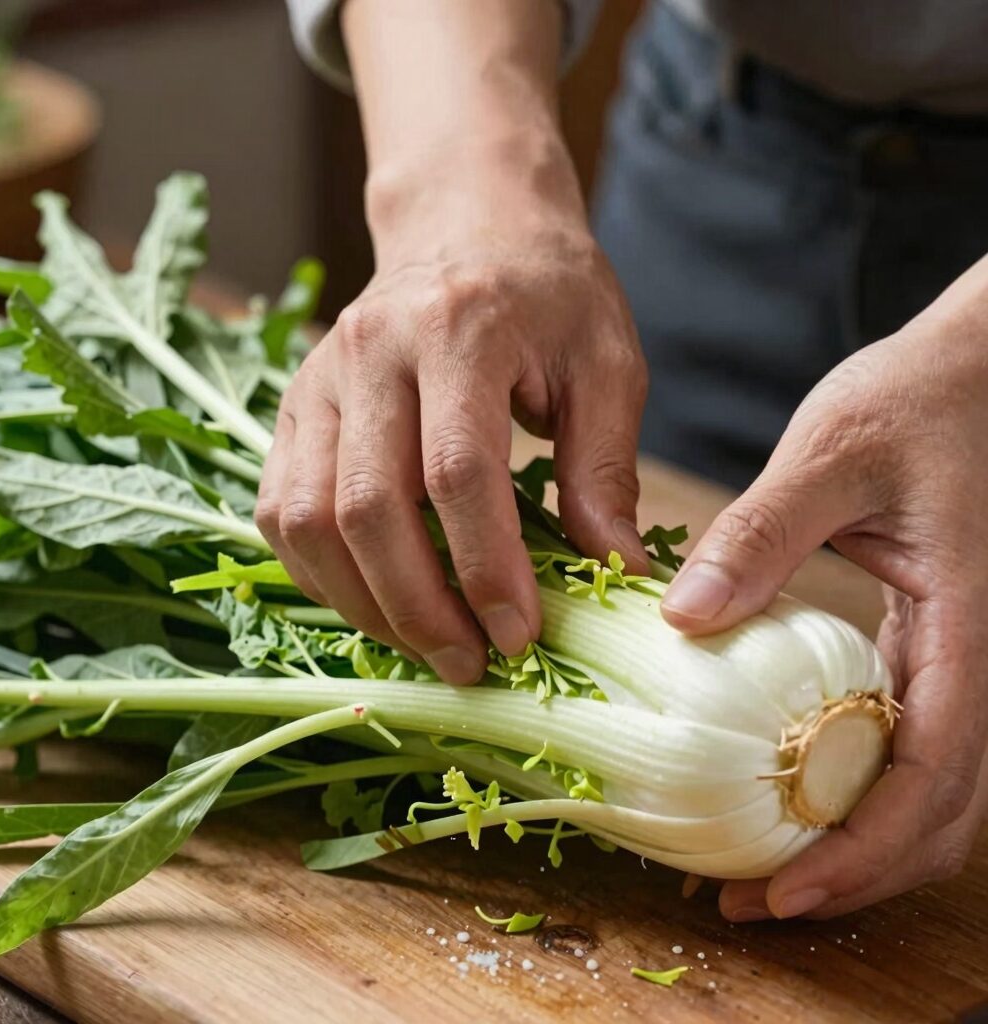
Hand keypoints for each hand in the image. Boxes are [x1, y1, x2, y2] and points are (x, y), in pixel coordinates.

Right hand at [256, 145, 646, 683]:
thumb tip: (615, 573)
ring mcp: (317, 379)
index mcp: (457, 330)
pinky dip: (319, 573)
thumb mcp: (606, 364)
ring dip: (362, 602)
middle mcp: (368, 350)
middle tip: (471, 662)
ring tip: (425, 645)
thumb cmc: (548, 294)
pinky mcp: (292, 407)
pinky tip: (373, 601)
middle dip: (418, 606)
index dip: (485, 567)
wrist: (467, 225)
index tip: (519, 633)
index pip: (457, 471)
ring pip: (307, 517)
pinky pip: (279, 508)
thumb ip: (605, 469)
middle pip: (367, 506)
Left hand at [660, 255, 987, 918]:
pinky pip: (903, 745)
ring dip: (854, 844)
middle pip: (941, 812)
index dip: (864, 848)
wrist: (968, 375)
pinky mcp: (927, 650)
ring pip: (929, 792)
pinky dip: (851, 790)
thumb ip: (762, 533)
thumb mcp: (829, 456)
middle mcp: (977, 659)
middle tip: (753, 901)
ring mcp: (959, 660)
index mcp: (969, 623)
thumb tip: (683, 618)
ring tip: (762, 869)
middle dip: (855, 872)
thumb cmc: (912, 404)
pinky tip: (786, 791)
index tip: (785, 889)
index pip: (935, 772)